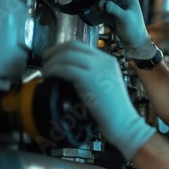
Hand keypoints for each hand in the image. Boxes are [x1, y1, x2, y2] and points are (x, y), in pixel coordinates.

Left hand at [42, 41, 155, 159]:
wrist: (123, 123)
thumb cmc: (114, 112)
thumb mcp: (106, 86)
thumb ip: (93, 75)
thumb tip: (70, 73)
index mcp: (109, 61)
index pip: (81, 46)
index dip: (63, 49)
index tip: (53, 59)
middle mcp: (104, 60)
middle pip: (72, 45)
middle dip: (54, 52)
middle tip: (45, 62)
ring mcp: (97, 68)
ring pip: (65, 55)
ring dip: (51, 62)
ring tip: (45, 72)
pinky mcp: (88, 78)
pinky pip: (63, 68)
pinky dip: (52, 71)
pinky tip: (48, 77)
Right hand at [99, 0, 152, 58]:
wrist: (136, 47)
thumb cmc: (134, 32)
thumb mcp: (123, 18)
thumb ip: (113, 9)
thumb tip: (101, 3)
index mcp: (131, 0)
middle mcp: (126, 4)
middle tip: (94, 0)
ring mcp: (121, 12)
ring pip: (108, 4)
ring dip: (101, 5)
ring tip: (94, 8)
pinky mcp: (117, 19)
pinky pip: (107, 13)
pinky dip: (102, 13)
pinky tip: (96, 15)